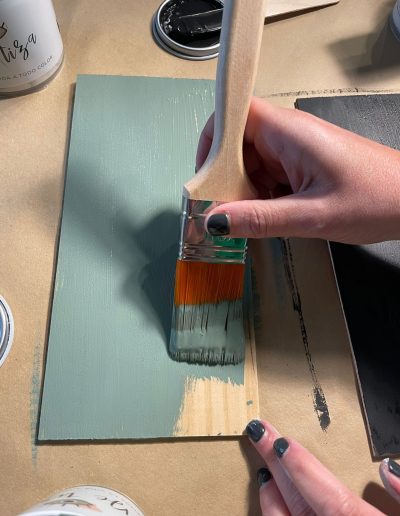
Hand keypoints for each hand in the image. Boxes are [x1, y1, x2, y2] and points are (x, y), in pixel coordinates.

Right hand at [197, 98, 399, 243]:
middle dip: (225, 177)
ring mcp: (296, 149)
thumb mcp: (311, 216)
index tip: (202, 175)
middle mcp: (290, 134)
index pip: (233, 115)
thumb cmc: (377, 198)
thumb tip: (216, 220)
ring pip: (251, 162)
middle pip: (237, 143)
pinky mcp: (303, 164)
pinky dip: (262, 196)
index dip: (210, 140)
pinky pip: (268, 174)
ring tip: (253, 219)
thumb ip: (260, 219)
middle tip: (225, 211)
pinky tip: (271, 216)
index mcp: (289, 133)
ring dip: (244, 190)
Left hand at [245, 419, 399, 514]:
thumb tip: (388, 467)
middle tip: (259, 433)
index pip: (333, 501)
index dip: (305, 471)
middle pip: (299, 505)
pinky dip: (277, 513)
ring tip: (262, 467)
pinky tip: (273, 496)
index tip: (283, 444)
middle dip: (277, 465)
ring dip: (272, 495)